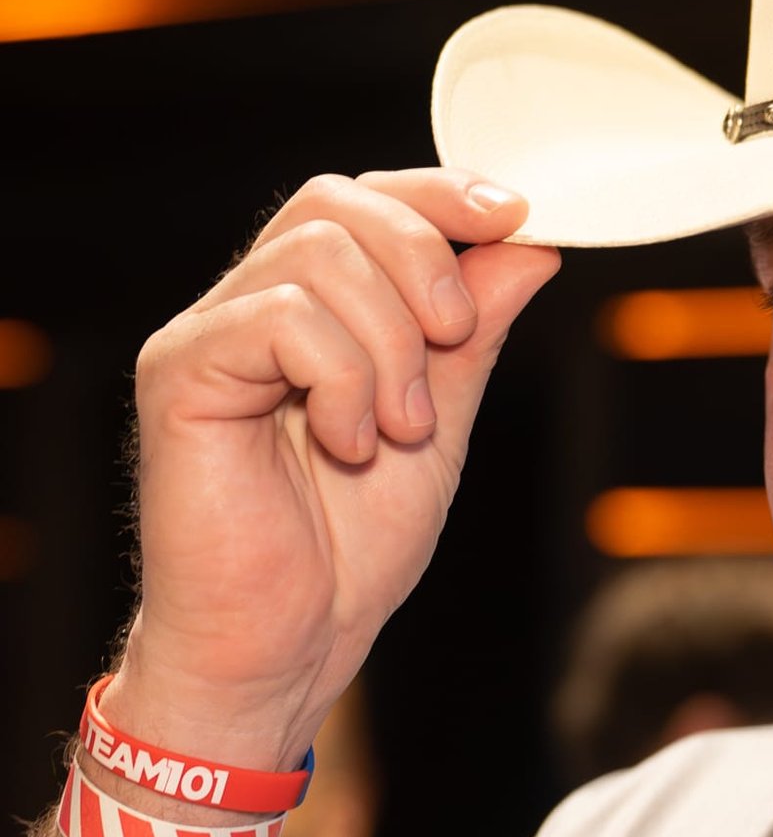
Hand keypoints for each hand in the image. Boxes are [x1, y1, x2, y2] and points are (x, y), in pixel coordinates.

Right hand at [103, 169, 560, 768]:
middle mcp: (253, 308)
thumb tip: (528, 244)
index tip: (515, 213)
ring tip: (400, 427)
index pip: (367, 201)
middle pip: (339, 204)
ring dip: (390, 342)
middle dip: (425, 260)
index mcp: (315, 311)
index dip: (441, 192)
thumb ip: (473, 332)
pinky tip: (349, 442)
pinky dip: (342, 378)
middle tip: (452, 343)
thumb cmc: (349, 546)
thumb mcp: (442, 419)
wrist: (290, 644)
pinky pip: (279, 318)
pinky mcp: (181, 375)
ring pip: (319, 257)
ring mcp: (211, 337)